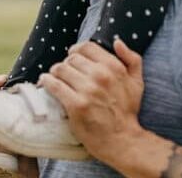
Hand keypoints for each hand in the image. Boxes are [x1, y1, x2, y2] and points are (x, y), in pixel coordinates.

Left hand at [38, 40, 146, 163]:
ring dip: (55, 73)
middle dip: (67, 65)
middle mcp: (100, 76)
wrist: (122, 140)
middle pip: (71, 58)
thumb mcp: (137, 83)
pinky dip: (46, 82)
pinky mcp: (75, 105)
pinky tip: (45, 83)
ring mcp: (87, 90)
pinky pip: (54, 85)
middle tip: (65, 74)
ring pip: (60, 69)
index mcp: (114, 67)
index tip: (73, 59)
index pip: (86, 47)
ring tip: (55, 80)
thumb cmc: (127, 111)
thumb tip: (117, 41)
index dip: (77, 51)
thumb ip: (132, 59)